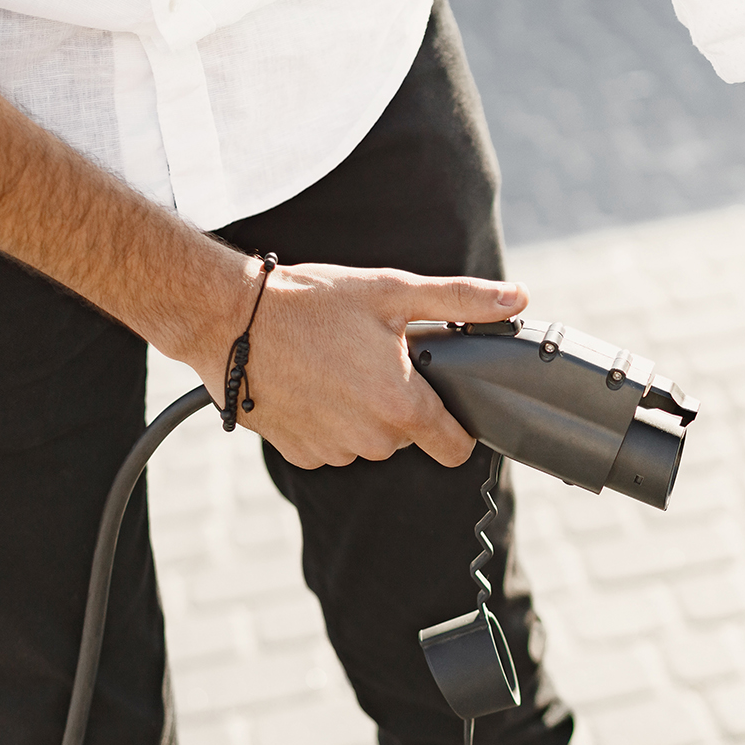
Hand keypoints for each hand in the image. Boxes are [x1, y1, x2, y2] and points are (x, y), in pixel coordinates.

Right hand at [190, 262, 527, 468]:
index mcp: (403, 407)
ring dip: (363, 412)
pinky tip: (312, 383)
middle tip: (375, 358)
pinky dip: (328, 420)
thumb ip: (461, 300)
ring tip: (338, 364)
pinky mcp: (299, 452)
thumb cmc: (311, 303)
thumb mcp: (393, 292)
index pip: (456, 447)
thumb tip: (516, 297)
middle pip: (410, 436)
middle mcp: (371, 440)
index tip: (446, 401)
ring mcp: (332, 450)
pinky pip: (331, 444)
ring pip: (369, 440)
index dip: (458, 425)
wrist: (229, 319)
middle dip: (402, 403)